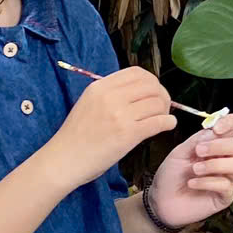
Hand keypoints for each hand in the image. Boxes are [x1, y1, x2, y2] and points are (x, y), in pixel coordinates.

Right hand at [46, 66, 176, 185]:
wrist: (64, 160)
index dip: (152, 81)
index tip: (153, 92)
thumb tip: (140, 93)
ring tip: (163, 119)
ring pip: (157, 103)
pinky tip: (167, 125)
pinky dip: (168, 122)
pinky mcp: (128, 134)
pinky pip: (158, 122)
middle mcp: (110, 97)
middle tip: (162, 107)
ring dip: (165, 110)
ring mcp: (119, 115)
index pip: (137, 72)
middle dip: (162, 95)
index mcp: (100, 87)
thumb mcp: (88, 104)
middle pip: (151, 85)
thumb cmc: (76, 136)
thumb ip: (111, 95)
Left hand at [145, 115, 232, 228]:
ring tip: (194, 170)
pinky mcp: (225, 196)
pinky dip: (207, 182)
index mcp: (216, 144)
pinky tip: (192, 183)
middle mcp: (225, 159)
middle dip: (220, 146)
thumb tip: (214, 130)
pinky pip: (225, 185)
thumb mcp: (180, 152)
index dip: (230, 123)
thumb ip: (197, 140)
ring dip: (214, 165)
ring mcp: (227, 178)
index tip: (216, 129)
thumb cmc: (171, 175)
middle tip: (199, 151)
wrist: (161, 201)